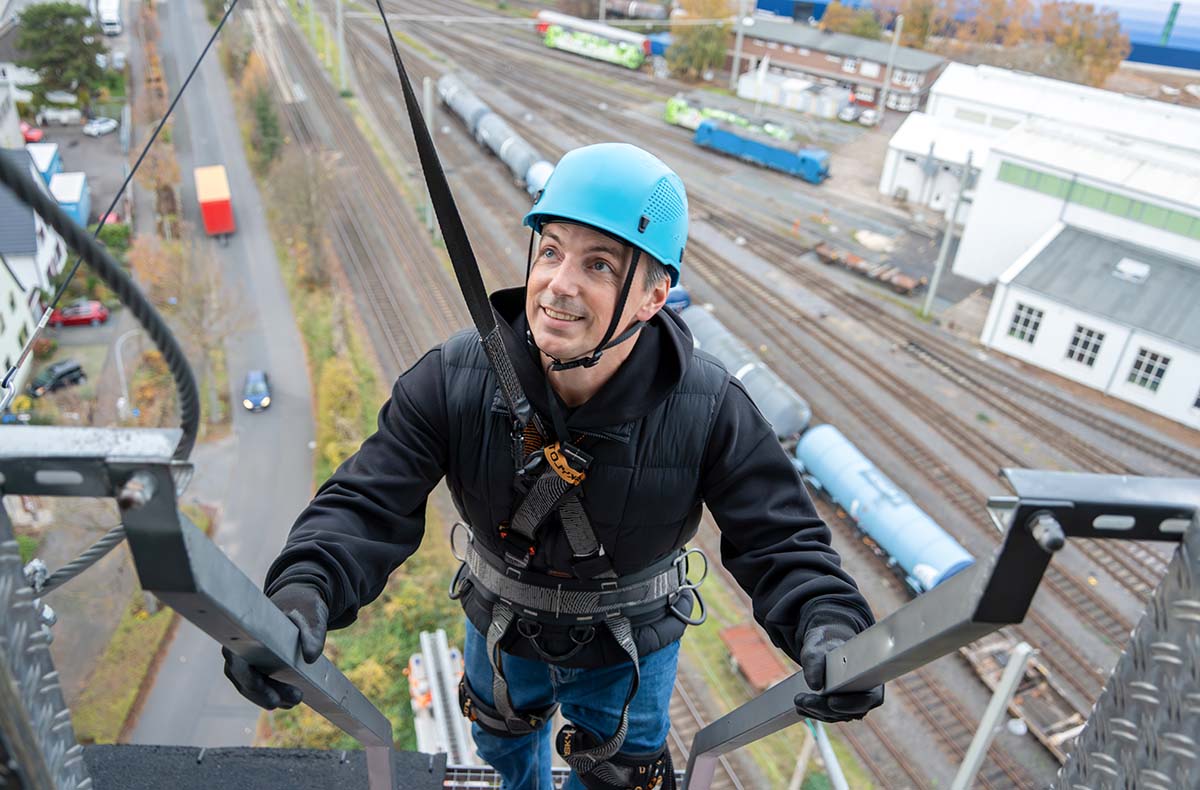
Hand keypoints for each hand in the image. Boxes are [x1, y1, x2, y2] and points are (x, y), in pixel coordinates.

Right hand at [222, 584, 328, 709]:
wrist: (302, 605)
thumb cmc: (303, 607)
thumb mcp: (312, 615)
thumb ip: (312, 633)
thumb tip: (310, 656)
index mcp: (247, 630)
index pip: (236, 657)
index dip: (244, 674)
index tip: (258, 683)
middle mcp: (240, 648)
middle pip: (244, 678)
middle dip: (264, 693)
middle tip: (293, 699)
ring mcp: (247, 661)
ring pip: (251, 687)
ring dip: (270, 697)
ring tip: (294, 701)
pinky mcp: (258, 670)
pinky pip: (260, 687)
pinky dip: (274, 695)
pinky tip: (290, 701)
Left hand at [795, 621, 882, 722]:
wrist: (825, 648)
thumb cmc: (827, 646)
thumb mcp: (818, 649)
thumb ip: (815, 662)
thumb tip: (814, 685)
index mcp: (871, 677)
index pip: (868, 698)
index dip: (850, 703)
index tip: (831, 701)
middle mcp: (866, 695)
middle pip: (848, 711)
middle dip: (823, 707)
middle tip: (804, 701)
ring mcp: (853, 704)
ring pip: (836, 715)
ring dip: (815, 711)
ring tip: (798, 701)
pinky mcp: (840, 709)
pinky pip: (828, 715)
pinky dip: (814, 712)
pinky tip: (801, 706)